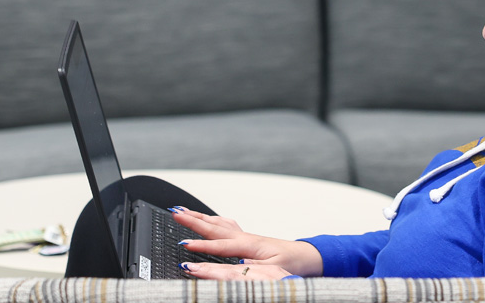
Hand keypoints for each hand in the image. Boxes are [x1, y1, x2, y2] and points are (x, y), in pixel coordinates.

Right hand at [170, 207, 322, 278]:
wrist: (310, 257)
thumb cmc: (294, 265)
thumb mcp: (272, 273)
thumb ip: (250, 272)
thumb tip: (229, 271)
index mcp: (250, 244)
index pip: (221, 244)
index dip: (202, 246)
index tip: (183, 246)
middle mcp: (246, 237)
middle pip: (215, 226)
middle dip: (193, 220)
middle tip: (175, 213)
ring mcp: (247, 237)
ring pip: (219, 223)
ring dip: (201, 218)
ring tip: (184, 212)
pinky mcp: (249, 240)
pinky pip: (226, 227)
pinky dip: (214, 222)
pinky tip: (211, 221)